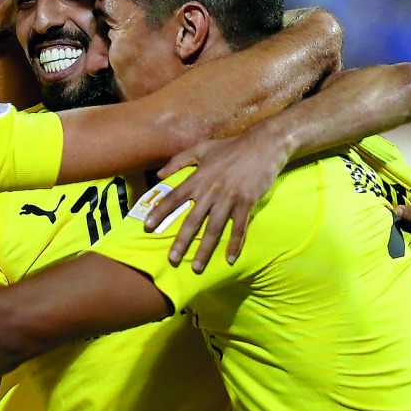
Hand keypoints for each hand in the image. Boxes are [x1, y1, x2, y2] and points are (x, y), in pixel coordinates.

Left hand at [144, 132, 291, 271]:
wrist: (263, 144)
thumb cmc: (230, 147)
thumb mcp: (201, 149)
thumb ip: (178, 161)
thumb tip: (159, 174)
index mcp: (197, 178)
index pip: (174, 198)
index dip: (160, 212)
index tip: (147, 227)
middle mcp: (210, 191)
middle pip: (192, 220)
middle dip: (181, 241)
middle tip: (171, 259)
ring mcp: (229, 198)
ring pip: (214, 229)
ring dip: (205, 249)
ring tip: (196, 266)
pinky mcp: (246, 202)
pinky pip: (239, 227)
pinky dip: (235, 244)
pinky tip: (230, 258)